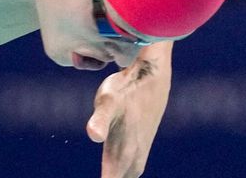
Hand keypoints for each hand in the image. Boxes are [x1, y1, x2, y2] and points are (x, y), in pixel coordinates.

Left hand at [86, 55, 170, 177]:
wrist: (151, 78)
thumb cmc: (125, 89)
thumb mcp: (106, 101)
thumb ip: (100, 120)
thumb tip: (94, 136)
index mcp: (122, 152)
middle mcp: (132, 156)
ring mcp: (138, 151)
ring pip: (129, 175)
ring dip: (119, 177)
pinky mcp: (141, 145)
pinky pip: (132, 169)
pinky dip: (125, 174)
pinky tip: (120, 172)